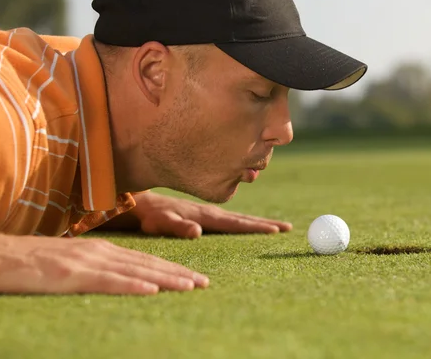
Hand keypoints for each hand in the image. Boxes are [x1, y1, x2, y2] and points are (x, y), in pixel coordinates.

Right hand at [0, 229, 208, 294]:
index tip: (193, 278)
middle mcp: (102, 252)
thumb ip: (96, 268)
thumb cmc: (32, 261)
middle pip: (148, 264)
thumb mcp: (72, 261)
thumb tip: (116, 278)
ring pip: (136, 271)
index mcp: (102, 249)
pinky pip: (109, 281)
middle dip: (178, 274)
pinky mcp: (73, 274)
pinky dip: (133, 285)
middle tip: (204, 283)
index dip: (171, 268)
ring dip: (166, 279)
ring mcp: (89, 262)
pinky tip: (152, 290)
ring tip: (191, 286)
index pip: (145, 260)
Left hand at [132, 193, 292, 238]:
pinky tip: (249, 224)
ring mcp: (209, 211)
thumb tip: (197, 232)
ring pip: (239, 217)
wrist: (142, 199)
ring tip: (277, 227)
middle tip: (288, 229)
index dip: (256, 228)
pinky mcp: (204, 212)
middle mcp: (211, 212)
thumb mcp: (160, 222)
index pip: (236, 224)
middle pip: (244, 219)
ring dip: (259, 222)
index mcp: (205, 215)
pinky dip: (245, 221)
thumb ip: (177, 227)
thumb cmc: (149, 215)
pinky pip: (231, 217)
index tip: (276, 231)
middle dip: (266, 224)